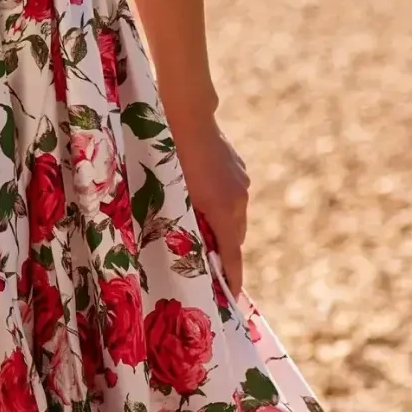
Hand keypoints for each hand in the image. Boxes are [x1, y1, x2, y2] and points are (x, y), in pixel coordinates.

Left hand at [173, 114, 249, 294]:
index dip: (232, 277)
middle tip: (208, 265)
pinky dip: (221, 205)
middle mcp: (239, 198)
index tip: (233, 296)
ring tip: (201, 230)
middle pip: (235, 236)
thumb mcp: (173, 197)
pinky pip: (232, 196)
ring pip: (234, 215)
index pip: (232, 255)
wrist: (186, 115)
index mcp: (224, 210)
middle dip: (223, 251)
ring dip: (221, 226)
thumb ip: (186, 225)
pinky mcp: (238, 168)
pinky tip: (202, 197)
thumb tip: (193, 248)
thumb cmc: (170, 158)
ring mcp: (241, 181)